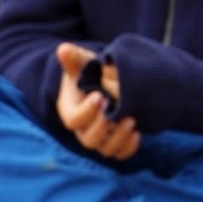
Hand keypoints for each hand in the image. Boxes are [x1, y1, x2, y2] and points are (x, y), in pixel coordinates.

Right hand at [55, 43, 140, 160]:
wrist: (104, 84)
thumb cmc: (90, 73)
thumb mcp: (83, 64)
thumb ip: (74, 58)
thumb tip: (63, 48)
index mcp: (70, 111)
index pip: (74, 120)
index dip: (87, 111)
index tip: (100, 96)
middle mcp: (83, 129)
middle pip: (89, 139)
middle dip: (104, 127)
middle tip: (119, 110)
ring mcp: (99, 137)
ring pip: (105, 149)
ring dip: (118, 139)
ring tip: (132, 121)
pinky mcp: (114, 141)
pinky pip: (120, 153)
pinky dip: (129, 148)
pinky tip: (139, 134)